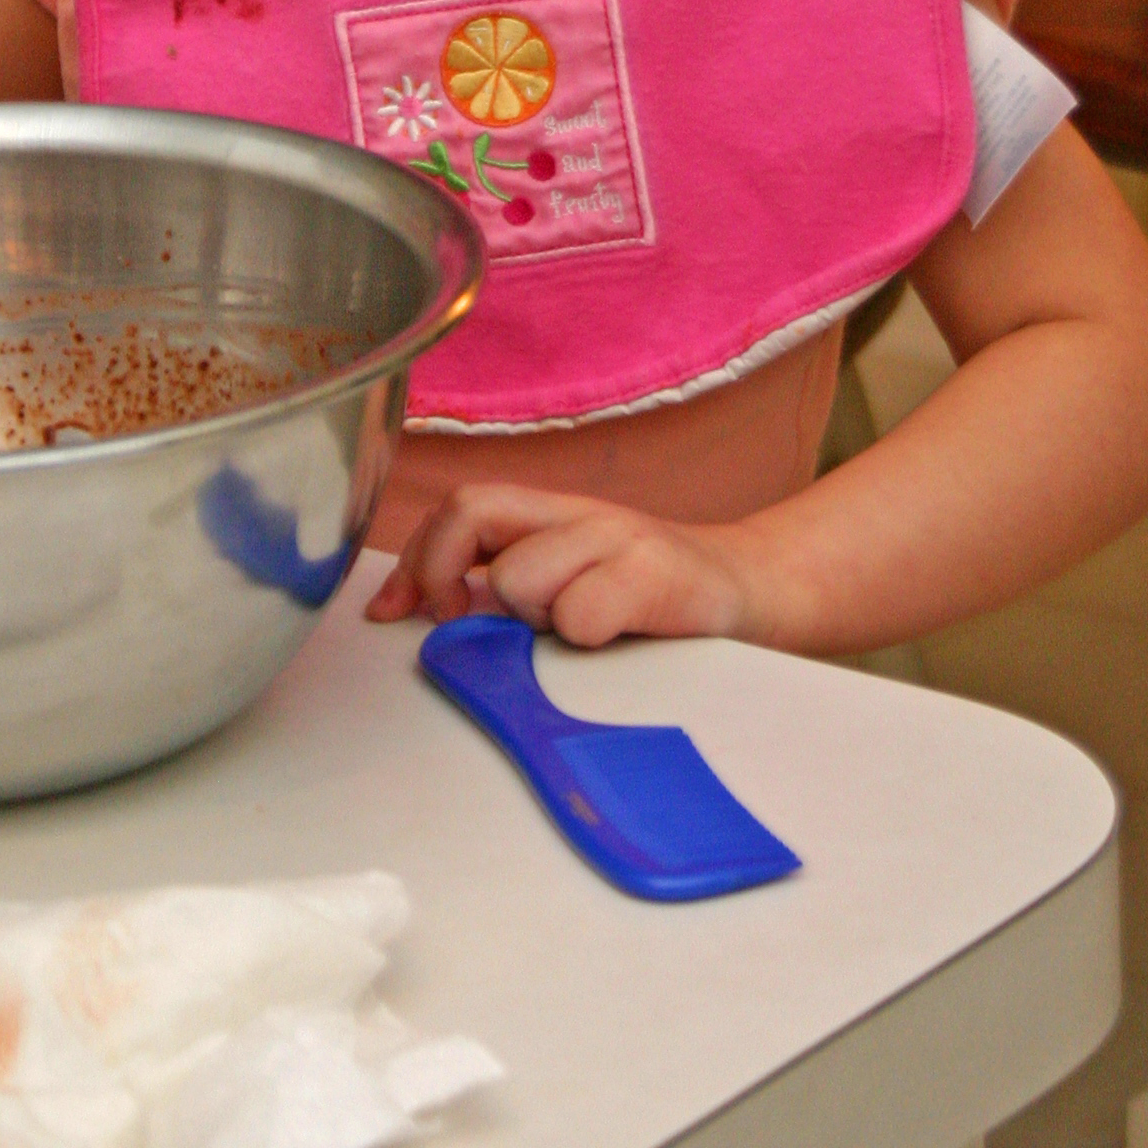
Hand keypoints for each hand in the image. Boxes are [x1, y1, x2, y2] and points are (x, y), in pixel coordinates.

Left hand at [365, 480, 765, 648]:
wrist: (756, 592)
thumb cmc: (653, 601)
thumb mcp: (575, 579)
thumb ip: (508, 586)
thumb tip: (423, 614)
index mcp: (550, 514)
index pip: (459, 507)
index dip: (415, 558)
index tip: (391, 612)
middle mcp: (579, 513)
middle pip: (471, 513)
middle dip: (445, 574)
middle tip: (465, 621)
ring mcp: (620, 537)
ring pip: (521, 576)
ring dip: (533, 617)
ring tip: (578, 630)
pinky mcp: (658, 575)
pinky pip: (583, 613)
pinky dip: (582, 635)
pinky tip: (612, 640)